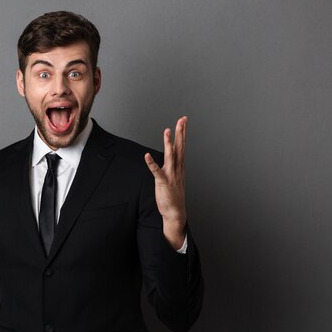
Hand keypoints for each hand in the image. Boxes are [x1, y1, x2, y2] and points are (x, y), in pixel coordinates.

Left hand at [144, 116, 187, 249]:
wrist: (176, 212)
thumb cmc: (174, 195)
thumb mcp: (175, 177)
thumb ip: (173, 166)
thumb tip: (172, 157)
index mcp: (180, 167)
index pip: (182, 146)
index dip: (182, 133)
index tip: (183, 121)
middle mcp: (177, 169)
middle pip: (180, 148)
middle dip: (180, 133)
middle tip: (182, 120)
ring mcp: (171, 175)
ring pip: (171, 156)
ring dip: (168, 144)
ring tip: (167, 131)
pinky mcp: (163, 183)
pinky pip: (157, 171)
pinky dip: (152, 163)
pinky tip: (147, 155)